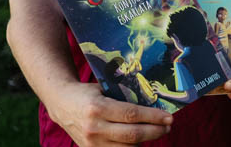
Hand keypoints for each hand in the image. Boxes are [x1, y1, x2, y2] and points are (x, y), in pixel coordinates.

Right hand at [48, 81, 171, 145]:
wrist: (62, 104)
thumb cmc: (88, 93)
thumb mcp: (105, 89)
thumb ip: (124, 97)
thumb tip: (153, 102)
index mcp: (98, 108)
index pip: (132, 115)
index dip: (153, 117)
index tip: (168, 117)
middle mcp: (94, 128)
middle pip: (132, 135)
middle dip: (155, 131)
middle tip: (168, 126)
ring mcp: (92, 143)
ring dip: (145, 141)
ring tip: (156, 131)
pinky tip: (140, 140)